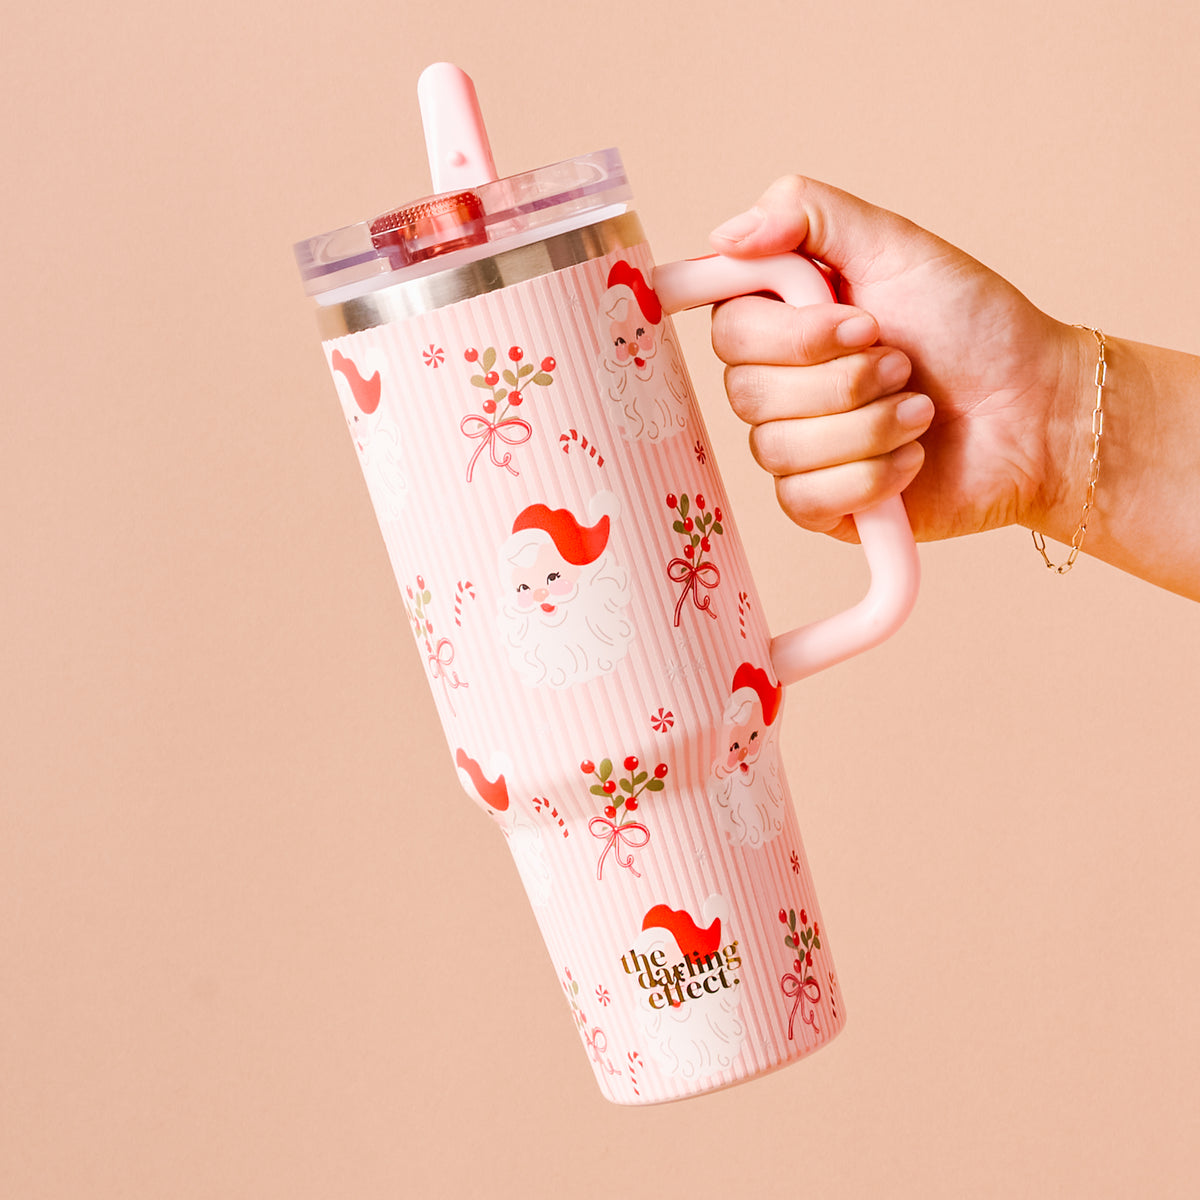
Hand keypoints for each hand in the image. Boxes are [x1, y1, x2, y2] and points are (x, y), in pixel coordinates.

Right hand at [709, 175, 1084, 543]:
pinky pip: (805, 499)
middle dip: (843, 380)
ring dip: (868, 427)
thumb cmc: (976, 327)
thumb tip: (724, 234)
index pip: (727, 330)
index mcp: (786, 323)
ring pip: (778, 449)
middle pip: (746, 393)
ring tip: (920, 409)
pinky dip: (872, 476)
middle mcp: (779, 386)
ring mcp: (796, 451)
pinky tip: (912, 457)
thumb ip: (806, 214)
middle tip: (903, 363)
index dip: (790, 335)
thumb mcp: (895, 245)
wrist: (1038, 411)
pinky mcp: (821, 506)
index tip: (860, 321)